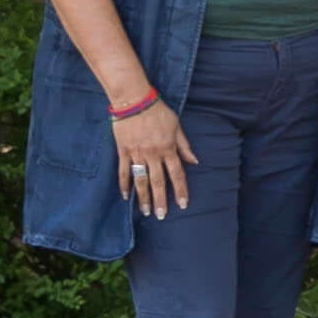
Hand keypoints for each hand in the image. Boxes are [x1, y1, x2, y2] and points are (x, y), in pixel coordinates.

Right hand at [111, 95, 191, 219]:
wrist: (134, 101)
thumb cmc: (158, 112)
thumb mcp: (177, 126)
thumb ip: (184, 146)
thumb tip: (194, 162)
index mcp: (168, 149)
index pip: (176, 174)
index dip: (180, 190)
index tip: (183, 204)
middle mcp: (153, 154)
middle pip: (157, 181)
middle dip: (161, 200)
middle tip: (162, 216)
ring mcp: (136, 154)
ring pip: (140, 180)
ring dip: (143, 197)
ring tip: (146, 211)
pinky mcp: (122, 151)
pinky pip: (123, 171)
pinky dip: (124, 184)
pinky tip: (126, 196)